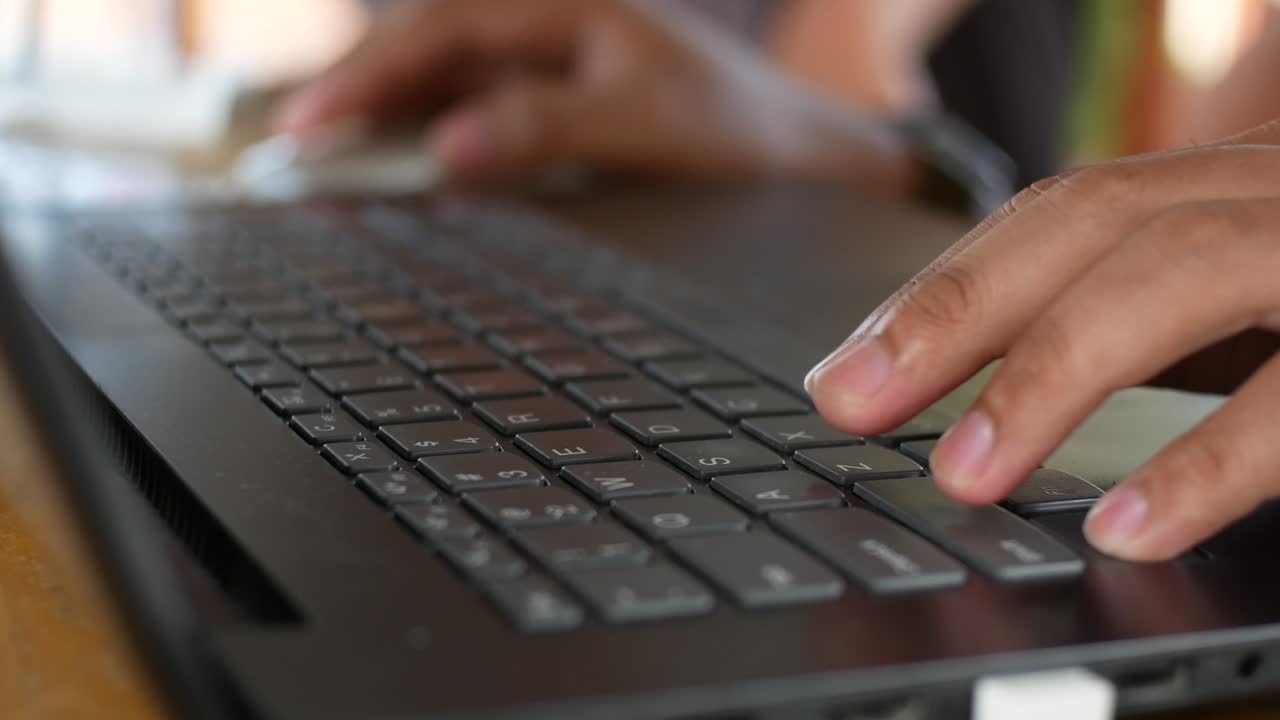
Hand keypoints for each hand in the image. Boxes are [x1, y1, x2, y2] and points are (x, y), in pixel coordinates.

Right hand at [274, 0, 909, 187]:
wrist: (800, 155)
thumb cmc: (735, 131)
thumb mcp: (644, 125)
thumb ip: (545, 126)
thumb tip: (447, 145)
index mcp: (561, 11)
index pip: (437, 33)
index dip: (366, 76)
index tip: (310, 126)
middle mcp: (546, 32)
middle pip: (426, 56)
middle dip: (356, 97)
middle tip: (289, 151)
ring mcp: (550, 71)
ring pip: (444, 89)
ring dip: (387, 123)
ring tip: (324, 169)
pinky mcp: (559, 110)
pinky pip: (477, 122)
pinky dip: (433, 147)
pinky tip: (404, 176)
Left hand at [805, 119, 1279, 561]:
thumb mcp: (1242, 308)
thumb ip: (1143, 333)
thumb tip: (982, 418)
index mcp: (1227, 185)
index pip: (1061, 216)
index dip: (943, 288)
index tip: (845, 373)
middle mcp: (1272, 190)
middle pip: (1094, 219)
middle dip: (957, 309)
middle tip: (850, 403)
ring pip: (1183, 268)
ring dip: (1052, 371)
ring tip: (962, 473)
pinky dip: (1206, 463)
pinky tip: (1124, 528)